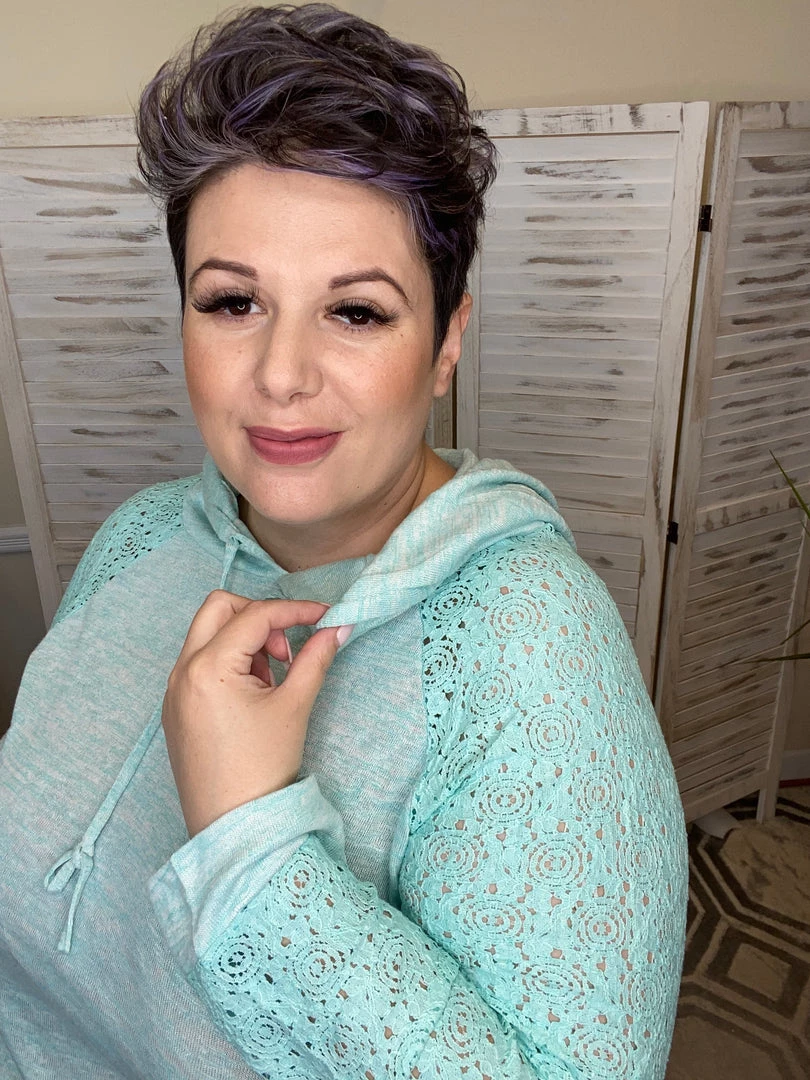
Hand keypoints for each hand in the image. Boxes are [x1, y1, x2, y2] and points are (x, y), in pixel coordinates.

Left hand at [162, 590, 348, 836]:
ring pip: (208, 634)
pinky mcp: (176, 709)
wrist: (233, 827)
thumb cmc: (262, 768)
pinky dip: (229, 662)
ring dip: (244, 640)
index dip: (295, 610)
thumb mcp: (294, 706)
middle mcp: (181, 672)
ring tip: (274, 678)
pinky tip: (254, 694)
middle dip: (260, 615)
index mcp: (207, 667)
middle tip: (288, 647)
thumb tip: (338, 627)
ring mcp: (173, 691)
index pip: (255, 615)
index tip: (325, 616)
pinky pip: (200, 663)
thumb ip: (316, 658)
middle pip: (219, 608)